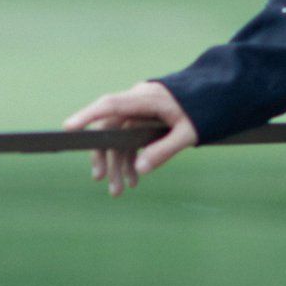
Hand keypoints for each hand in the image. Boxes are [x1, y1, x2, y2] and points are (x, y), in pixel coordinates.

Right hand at [62, 80, 199, 195]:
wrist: (217, 94)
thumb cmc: (203, 110)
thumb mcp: (189, 132)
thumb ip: (165, 150)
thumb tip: (139, 169)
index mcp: (147, 98)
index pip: (110, 105)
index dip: (87, 116)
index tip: (68, 128)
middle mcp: (137, 101)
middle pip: (109, 127)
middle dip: (105, 156)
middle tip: (101, 180)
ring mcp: (139, 109)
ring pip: (117, 136)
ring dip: (117, 163)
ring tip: (119, 191)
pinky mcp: (143, 118)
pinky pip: (129, 138)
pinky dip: (131, 158)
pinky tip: (133, 179)